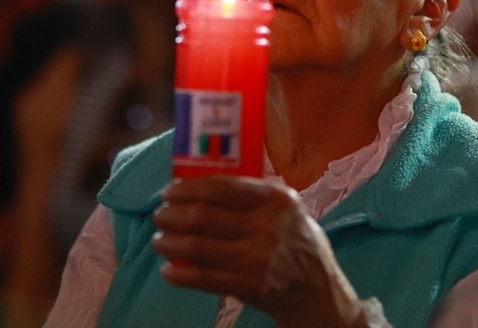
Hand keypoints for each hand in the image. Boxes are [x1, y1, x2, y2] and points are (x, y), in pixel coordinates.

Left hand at [152, 176, 363, 326]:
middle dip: (172, 215)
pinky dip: (180, 275)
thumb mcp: (290, 211)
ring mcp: (258, 257)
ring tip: (159, 241)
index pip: (223, 187)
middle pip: (204, 216)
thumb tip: (204, 184)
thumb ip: (256, 197)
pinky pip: (203, 278)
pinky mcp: (249, 285)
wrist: (318, 293)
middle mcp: (267, 226)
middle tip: (159, 215)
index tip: (170, 191)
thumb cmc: (298, 245)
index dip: (189, 188)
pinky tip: (168, 271)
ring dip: (170, 243)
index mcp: (276, 200)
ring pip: (197, 246)